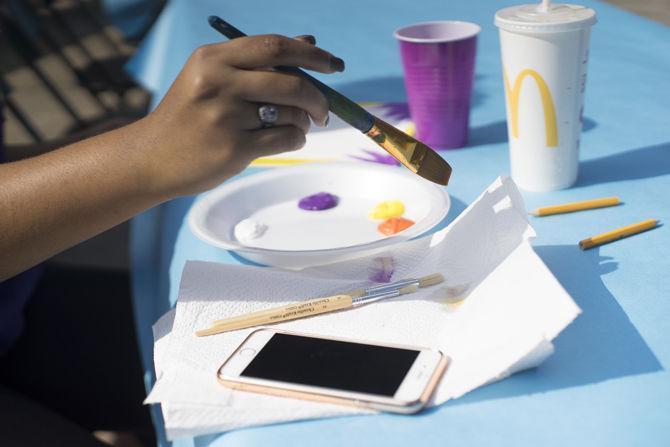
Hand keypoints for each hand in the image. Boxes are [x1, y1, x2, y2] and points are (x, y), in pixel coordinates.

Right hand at [135, 34, 343, 196]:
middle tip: (323, 110)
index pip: (275, 47)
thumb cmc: (190, 115)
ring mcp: (225, 117)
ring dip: (302, 122)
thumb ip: (259, 61)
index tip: (333, 64)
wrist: (151, 158)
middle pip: (292, 83)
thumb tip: (309, 43)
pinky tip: (283, 140)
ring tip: (289, 126)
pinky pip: (287, 139)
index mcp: (213, 59)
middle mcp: (218, 83)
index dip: (311, 55)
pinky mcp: (233, 148)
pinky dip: (295, 139)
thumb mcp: (213, 77)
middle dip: (318, 98)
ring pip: (292, 114)